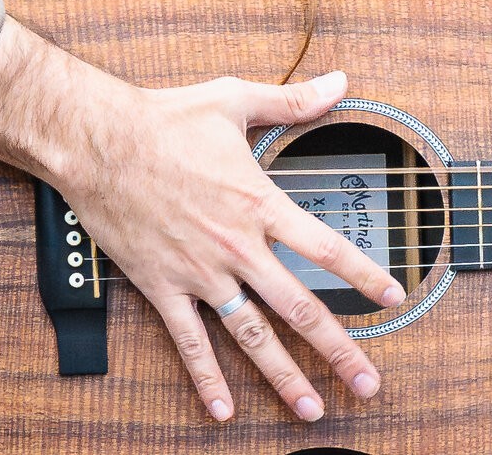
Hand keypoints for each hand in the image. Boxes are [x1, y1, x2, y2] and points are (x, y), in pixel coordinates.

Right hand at [0, 19, 404, 423]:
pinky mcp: (163, 288)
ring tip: (312, 410)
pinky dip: (208, 379)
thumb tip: (341, 82)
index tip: (393, 299)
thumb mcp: (237, 100)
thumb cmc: (165, 118)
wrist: (98, 142)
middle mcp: (238, 247)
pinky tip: (224, 410)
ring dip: (284, 378)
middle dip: (338, 350)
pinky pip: (189, 343)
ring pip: (252, 337)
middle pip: (300, 309)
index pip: (327, 249)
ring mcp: (200, 274)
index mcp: (261, 204)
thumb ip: (294, 100)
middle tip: (368, 382)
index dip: (365, 276)